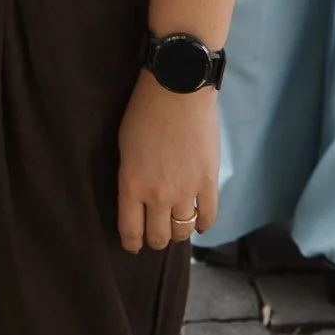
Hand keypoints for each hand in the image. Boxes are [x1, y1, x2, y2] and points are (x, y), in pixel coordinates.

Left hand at [116, 72, 219, 253]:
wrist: (177, 89)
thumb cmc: (144, 111)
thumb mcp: (125, 147)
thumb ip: (131, 177)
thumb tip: (137, 199)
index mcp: (131, 184)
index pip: (131, 231)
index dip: (131, 244)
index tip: (133, 246)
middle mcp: (158, 194)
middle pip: (159, 236)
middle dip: (155, 240)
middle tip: (155, 235)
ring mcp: (186, 190)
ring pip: (183, 230)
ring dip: (178, 232)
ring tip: (176, 226)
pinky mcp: (209, 182)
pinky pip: (208, 216)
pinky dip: (203, 224)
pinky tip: (198, 223)